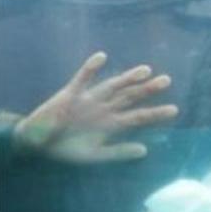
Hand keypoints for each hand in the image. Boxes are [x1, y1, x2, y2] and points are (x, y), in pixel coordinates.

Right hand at [11, 52, 178, 163]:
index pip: (137, 117)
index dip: (155, 113)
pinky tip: (102, 57)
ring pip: (112, 86)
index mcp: (110, 124)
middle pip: (129, 97)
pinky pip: (82, 78)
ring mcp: (88, 100)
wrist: (36, 143)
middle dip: (147, 89)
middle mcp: (103, 109)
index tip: (174, 109)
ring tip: (146, 70)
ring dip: (127, 78)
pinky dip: (91, 68)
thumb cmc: (66, 149)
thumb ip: (118, 152)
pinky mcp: (70, 94)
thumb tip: (144, 151)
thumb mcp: (94, 155)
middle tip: (166, 80)